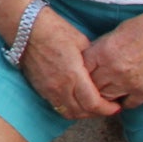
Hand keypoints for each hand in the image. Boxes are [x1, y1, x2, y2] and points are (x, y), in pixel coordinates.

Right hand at [16, 3, 118, 119]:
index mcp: (73, 75)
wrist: (26, 28)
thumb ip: (92, 62)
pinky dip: (69, 108)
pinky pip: (57, 106)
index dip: (107, 109)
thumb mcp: (82, 42)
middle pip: (82, 112)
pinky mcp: (40, 88)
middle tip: (107, 108)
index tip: (116, 106)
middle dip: (98, 113)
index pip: (93, 104)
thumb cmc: (55, 30)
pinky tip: (75, 101)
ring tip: (92, 107)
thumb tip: (99, 72)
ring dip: (82, 113)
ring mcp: (48, 89)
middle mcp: (60, 86)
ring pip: (68, 112)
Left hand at [82, 9, 142, 108]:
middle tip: (90, 84)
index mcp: (105, 52)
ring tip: (104, 91)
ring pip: (106, 98)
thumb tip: (91, 58)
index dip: (79, 70)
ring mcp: (130, 84)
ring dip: (104, 95)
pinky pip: (127, 104)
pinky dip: (123, 101)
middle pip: (91, 86)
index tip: (81, 70)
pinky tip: (122, 95)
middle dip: (89, 84)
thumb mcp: (118, 31)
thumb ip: (102, 47)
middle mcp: (114, 70)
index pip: (81, 69)